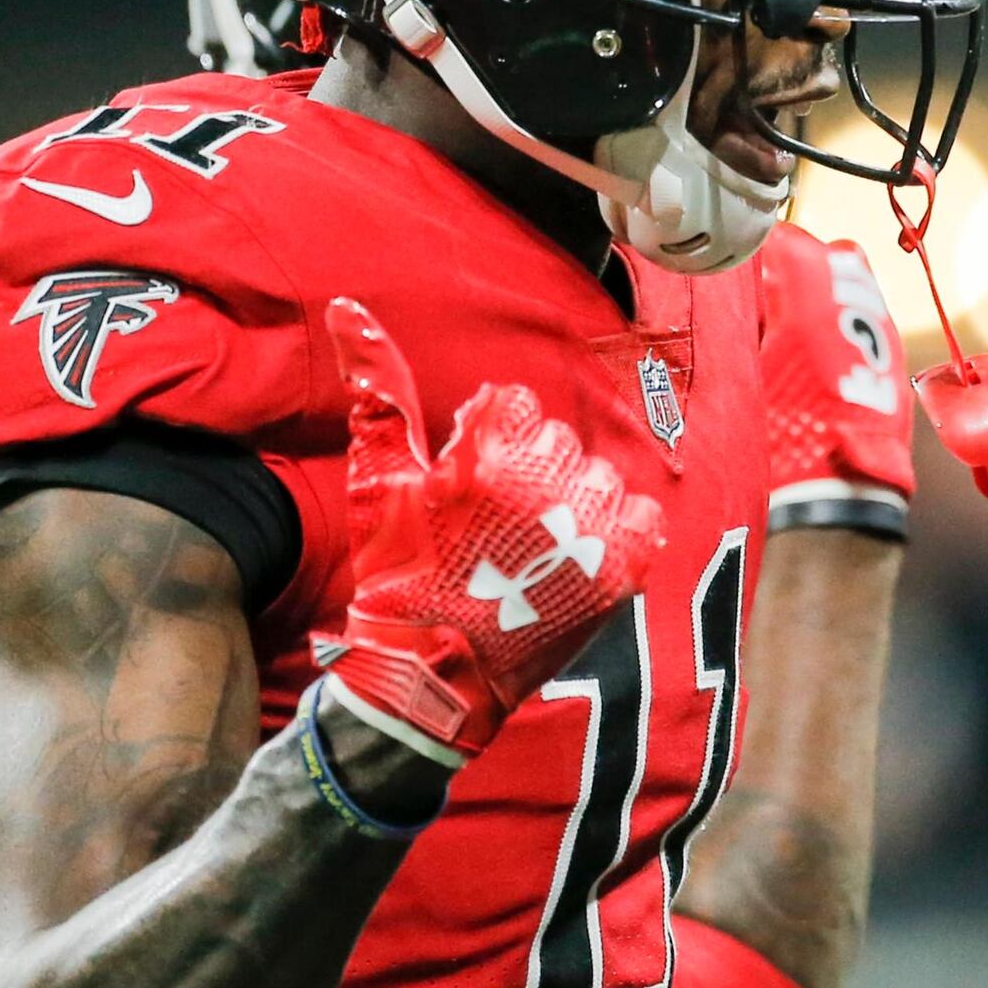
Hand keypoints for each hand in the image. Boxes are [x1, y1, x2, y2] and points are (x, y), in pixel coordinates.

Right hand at [314, 298, 663, 761]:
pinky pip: (641, 516)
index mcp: (483, 459)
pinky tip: (574, 560)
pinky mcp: (620, 573)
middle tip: (492, 529)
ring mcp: (586, 532)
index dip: (486, 443)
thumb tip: (347, 306)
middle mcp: (542, 488)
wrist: (432, 681)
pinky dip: (616, 533)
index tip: (467, 490)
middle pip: (552, 438)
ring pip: (596, 475)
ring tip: (530, 549)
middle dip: (526, 471)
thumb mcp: (380, 481)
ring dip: (571, 502)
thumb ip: (377, 390)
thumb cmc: (400, 576)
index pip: (510, 402)